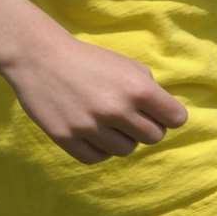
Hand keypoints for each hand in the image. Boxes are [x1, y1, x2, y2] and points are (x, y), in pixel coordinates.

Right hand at [0, 35, 189, 163]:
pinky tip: (93, 133)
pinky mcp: (68, 139)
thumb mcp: (126, 64)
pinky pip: (98, 158)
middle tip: (130, 117)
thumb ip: (149, 88)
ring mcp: (91, 127)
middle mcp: (117, 110)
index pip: (176, 119)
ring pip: (126, 150)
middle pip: (154, 137)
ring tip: (108, 122)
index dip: (169, 115)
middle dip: (146, 127)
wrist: (40, 58)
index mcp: (137, 88)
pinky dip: (99, 148)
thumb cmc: (88, 59)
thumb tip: (165, 113)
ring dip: (122, 138)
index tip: (159, 112)